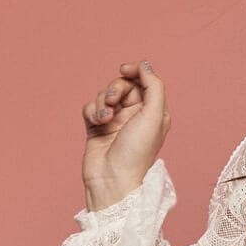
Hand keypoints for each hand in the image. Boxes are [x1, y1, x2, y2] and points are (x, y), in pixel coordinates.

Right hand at [81, 59, 170, 208]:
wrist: (113, 180)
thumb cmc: (137, 152)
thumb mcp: (155, 116)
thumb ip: (153, 86)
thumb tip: (145, 64)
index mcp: (154, 112)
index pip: (144, 80)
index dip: (134, 70)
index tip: (125, 70)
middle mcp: (135, 115)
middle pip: (122, 84)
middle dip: (115, 88)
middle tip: (113, 101)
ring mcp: (115, 122)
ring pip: (103, 94)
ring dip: (102, 102)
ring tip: (105, 118)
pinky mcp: (97, 128)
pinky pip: (90, 107)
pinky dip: (92, 111)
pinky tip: (97, 123)